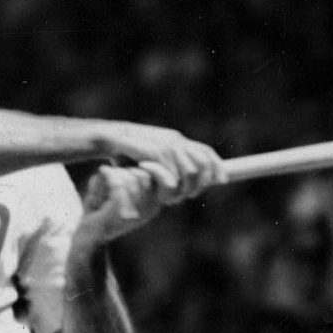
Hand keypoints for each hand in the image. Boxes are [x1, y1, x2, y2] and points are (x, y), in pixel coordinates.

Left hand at [74, 164, 174, 246]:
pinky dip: (108, 173)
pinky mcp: (120, 214)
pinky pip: (120, 184)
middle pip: (147, 174)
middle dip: (130, 166)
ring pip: (134, 177)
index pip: (167, 178)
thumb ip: (133, 175)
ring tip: (107, 174)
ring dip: (118, 171)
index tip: (136, 161)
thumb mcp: (121, 190)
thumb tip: (141, 151)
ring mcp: (136, 212)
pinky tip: (102, 171)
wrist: (88, 238)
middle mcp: (149, 209)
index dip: (155, 166)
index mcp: (154, 204)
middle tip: (115, 171)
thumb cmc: (102, 210)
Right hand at [97, 122, 224, 201]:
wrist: (110, 137)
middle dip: (200, 183)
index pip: (205, 151)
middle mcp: (175, 140)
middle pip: (202, 164)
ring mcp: (166, 146)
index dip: (217, 166)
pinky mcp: (156, 153)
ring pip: (190, 173)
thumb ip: (170, 164)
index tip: (222, 180)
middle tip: (191, 195)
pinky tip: (160, 191)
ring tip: (171, 195)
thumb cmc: (130, 151)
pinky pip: (172, 176)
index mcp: (177, 139)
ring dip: (183, 188)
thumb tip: (182, 181)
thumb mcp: (154, 156)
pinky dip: (169, 187)